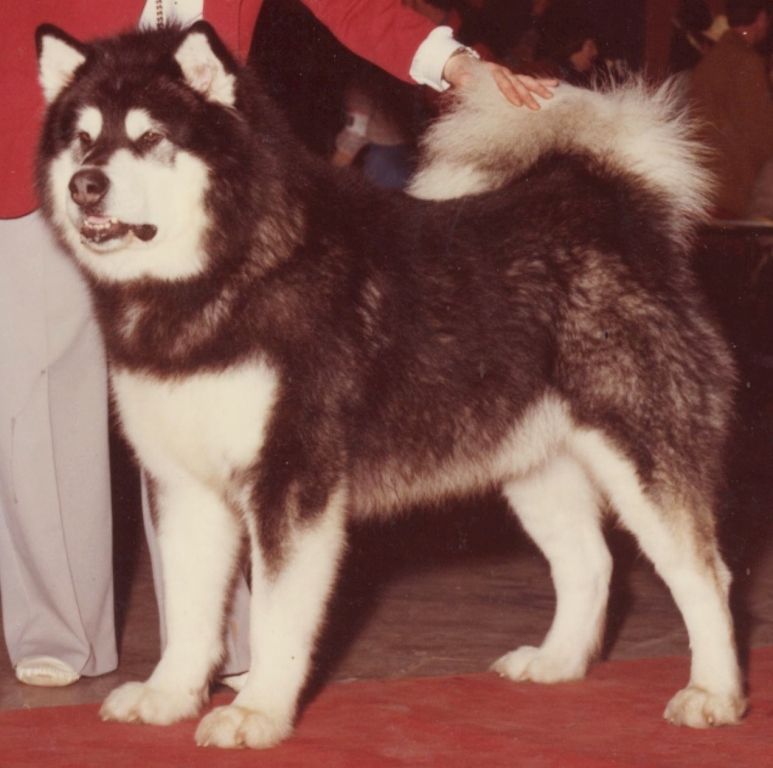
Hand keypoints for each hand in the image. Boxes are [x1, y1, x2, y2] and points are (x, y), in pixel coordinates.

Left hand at [442, 55, 556, 110]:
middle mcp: (503, 71)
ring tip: (551, 96)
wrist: (464, 65)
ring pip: (526, 80)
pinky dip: (541, 83)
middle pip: (518, 83)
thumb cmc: (461, 74)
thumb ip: (463, 79)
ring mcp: (510, 74)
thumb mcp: (459, 76)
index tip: (517, 103)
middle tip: (536, 108)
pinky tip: (554, 86)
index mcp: (491, 71)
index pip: (503, 83)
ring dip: (539, 88)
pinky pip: (528, 81)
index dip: (510, 92)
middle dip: (528, 95)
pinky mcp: (513, 78)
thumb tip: (466, 80)